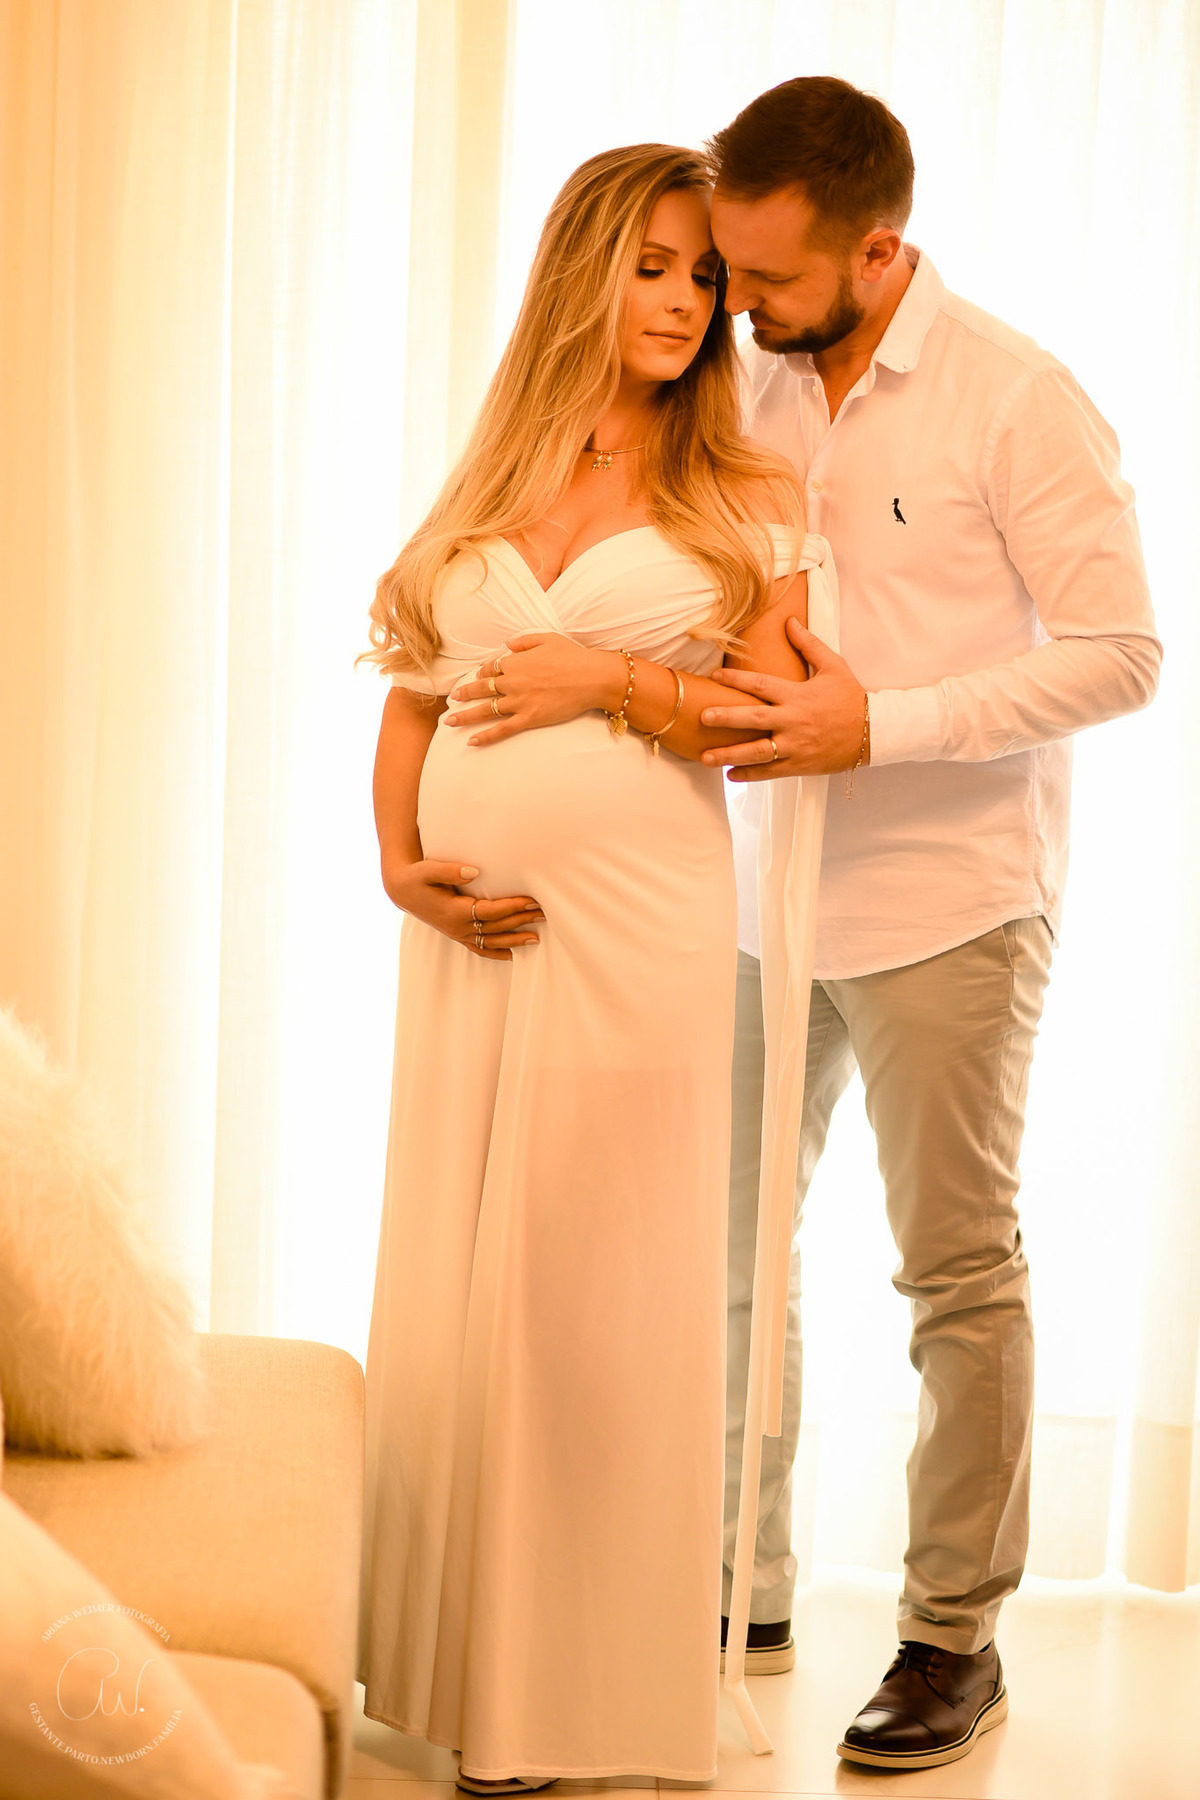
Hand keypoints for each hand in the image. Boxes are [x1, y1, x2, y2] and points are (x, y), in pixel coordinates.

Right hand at [383, 859, 543, 959]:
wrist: (402, 891)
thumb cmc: (417, 877)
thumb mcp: (428, 869)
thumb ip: (450, 870)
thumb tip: (474, 871)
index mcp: (454, 911)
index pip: (490, 911)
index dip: (511, 906)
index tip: (530, 900)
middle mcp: (458, 926)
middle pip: (496, 926)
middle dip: (521, 920)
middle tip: (544, 913)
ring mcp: (458, 934)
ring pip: (491, 941)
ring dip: (515, 939)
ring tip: (537, 938)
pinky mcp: (457, 935)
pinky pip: (479, 949)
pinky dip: (496, 953)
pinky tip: (512, 955)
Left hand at [447, 634, 620, 744]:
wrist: (592, 678)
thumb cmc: (573, 656)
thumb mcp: (547, 638)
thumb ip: (524, 641)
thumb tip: (507, 645)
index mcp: (516, 662)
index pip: (491, 668)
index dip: (483, 673)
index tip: (478, 676)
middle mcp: (513, 682)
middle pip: (481, 689)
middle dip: (465, 693)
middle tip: (453, 699)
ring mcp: (519, 702)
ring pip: (486, 711)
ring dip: (465, 717)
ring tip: (450, 721)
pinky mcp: (529, 719)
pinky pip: (502, 730)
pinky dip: (486, 736)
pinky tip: (472, 741)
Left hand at [698, 620, 869, 780]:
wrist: (873, 732)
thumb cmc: (850, 697)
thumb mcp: (834, 666)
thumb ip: (809, 645)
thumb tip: (789, 621)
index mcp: (798, 694)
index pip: (761, 684)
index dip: (736, 678)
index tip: (715, 676)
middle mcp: (794, 720)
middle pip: (754, 718)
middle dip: (727, 718)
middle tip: (703, 717)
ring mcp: (796, 745)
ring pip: (758, 752)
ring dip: (730, 755)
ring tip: (705, 758)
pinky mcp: (801, 764)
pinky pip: (771, 772)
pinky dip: (750, 774)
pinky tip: (730, 775)